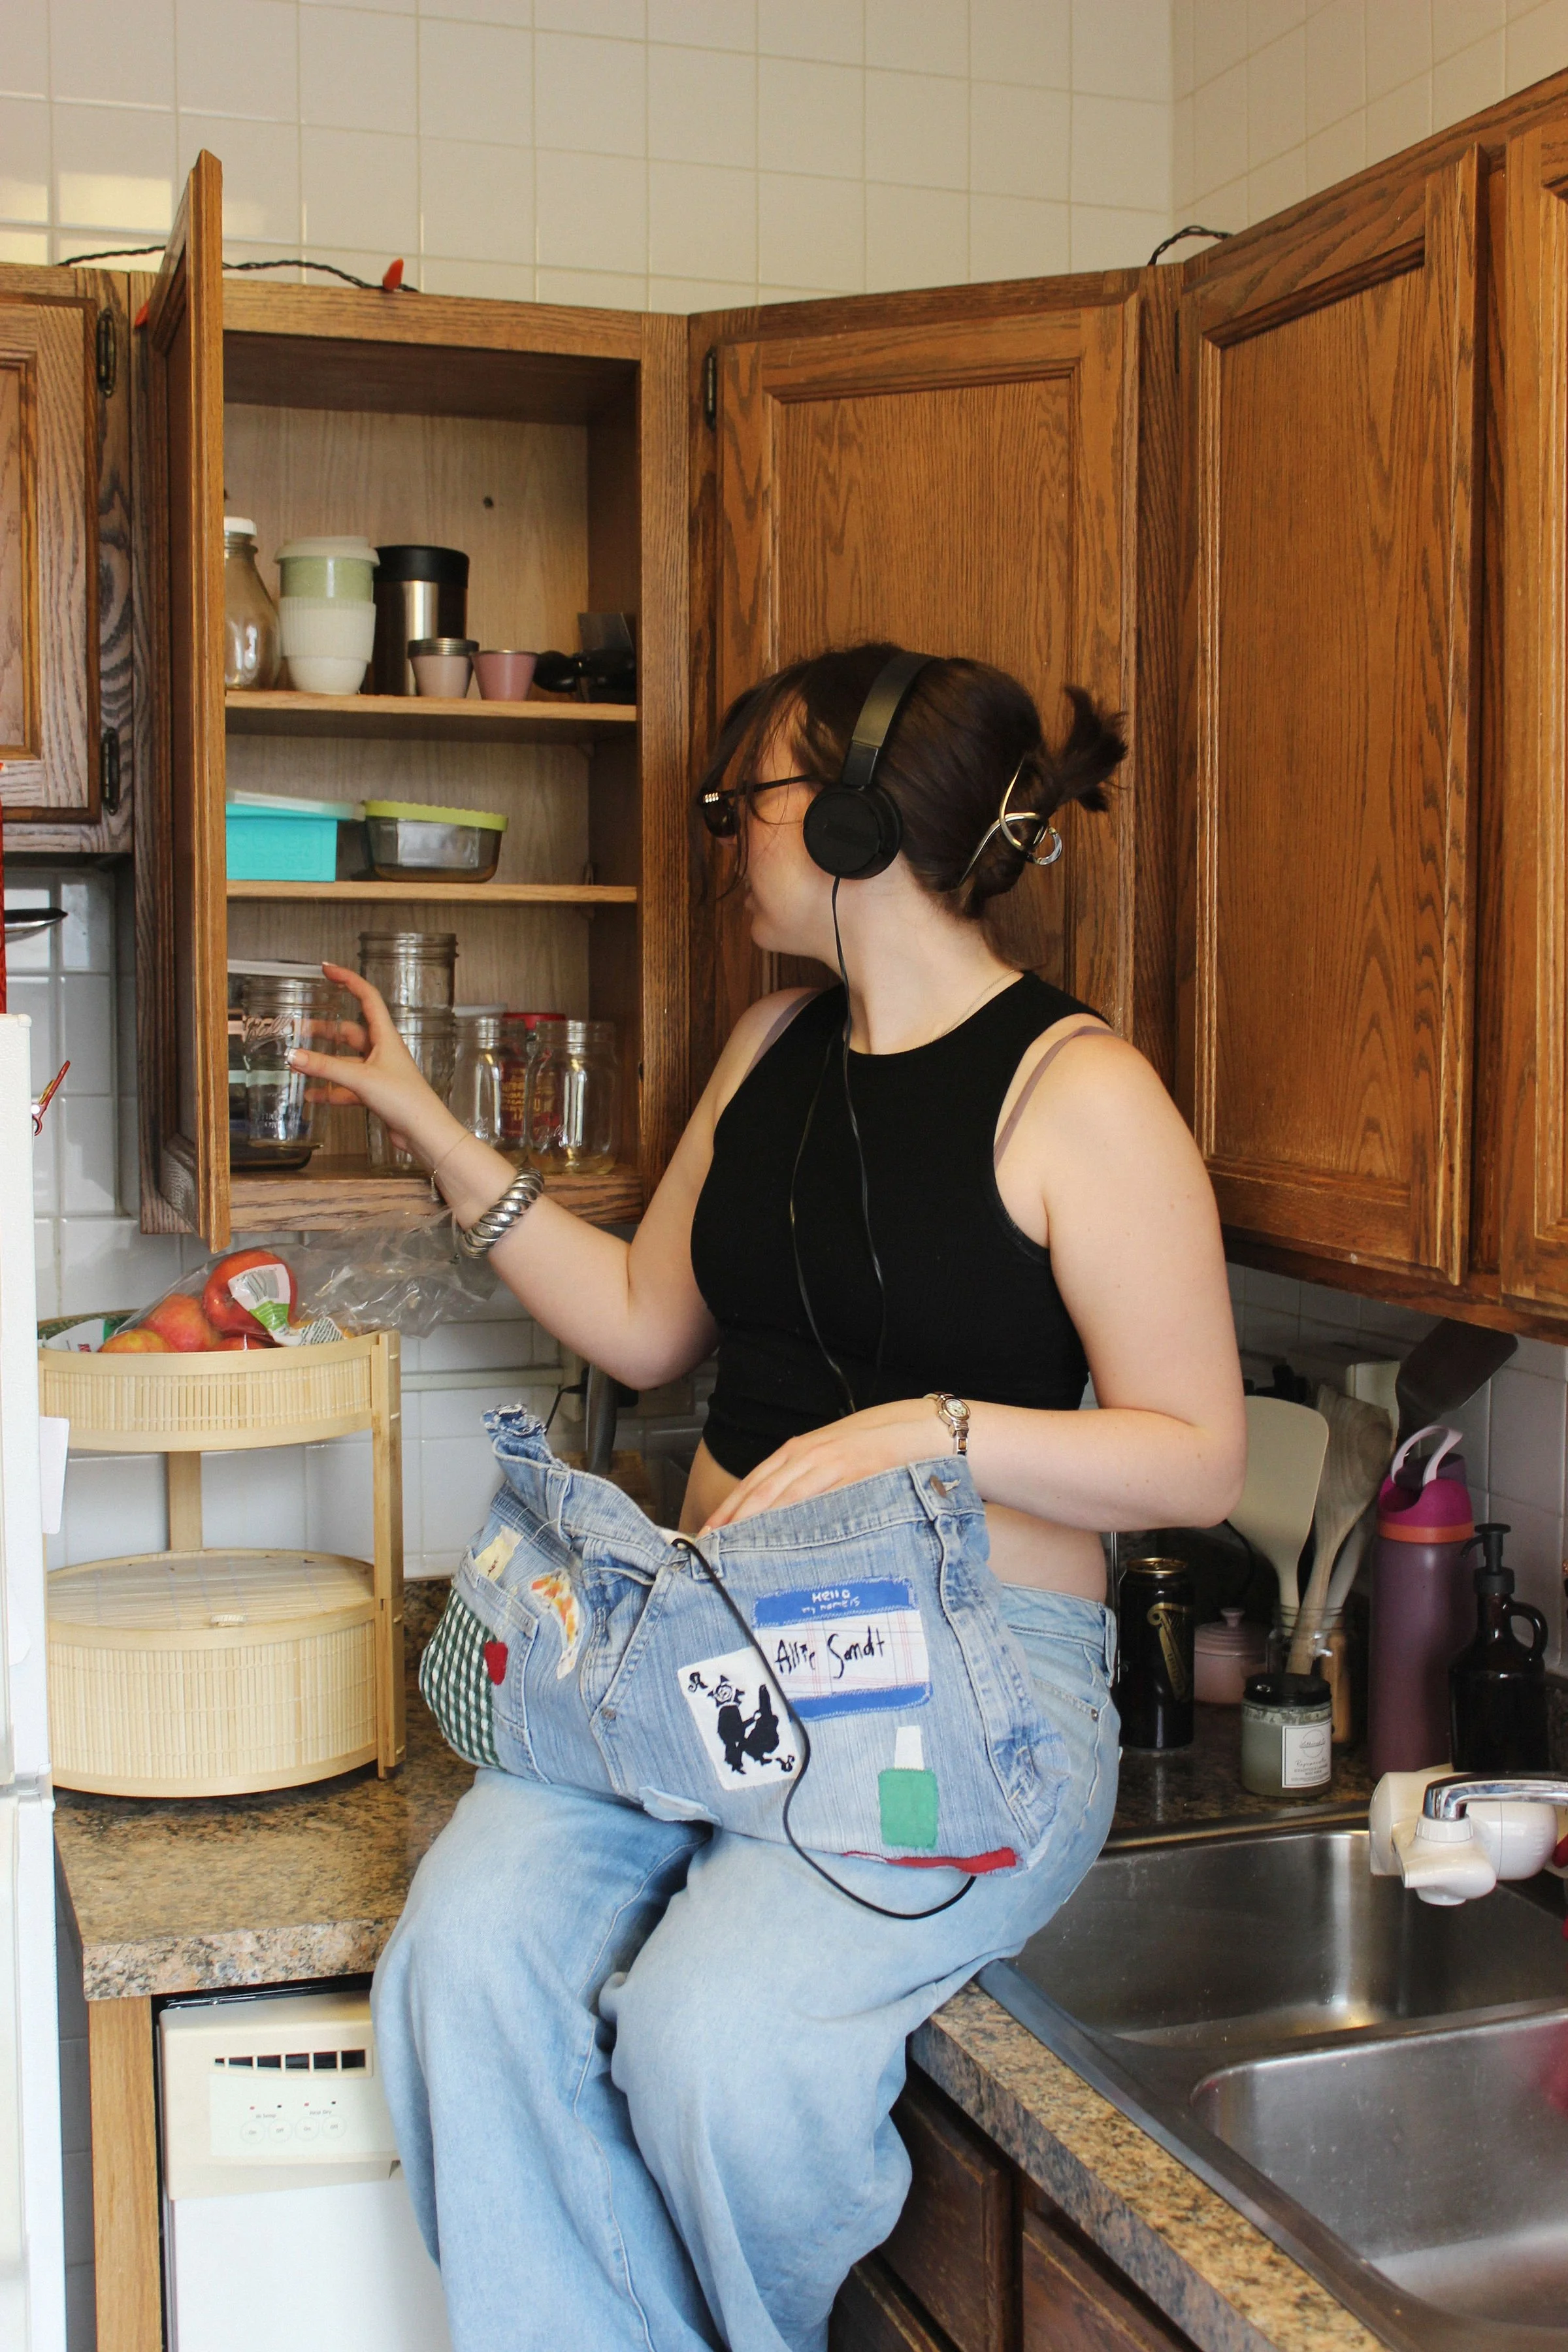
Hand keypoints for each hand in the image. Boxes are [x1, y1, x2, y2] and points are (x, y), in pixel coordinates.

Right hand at [287, 965, 466, 1170]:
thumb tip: (295, 1056)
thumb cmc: (407, 1100)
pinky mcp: (375, 1093)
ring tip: (298, 1061)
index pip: (366, 997)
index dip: (348, 980)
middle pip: (350, 1031)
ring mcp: (378, 1072)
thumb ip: (325, 1067)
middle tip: (301, 1026)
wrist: (424, 1132)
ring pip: (345, 1060)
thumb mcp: (361, 1079)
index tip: (327, 969)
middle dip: (324, 1029)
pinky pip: (346, 1086)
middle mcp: (382, 1051)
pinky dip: (329, 1089)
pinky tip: (313, 1094)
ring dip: (323, 1061)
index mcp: (385, 1036)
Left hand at [700, 1399, 949, 1530]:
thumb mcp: (832, 1460)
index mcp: (798, 1451)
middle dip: (732, 1520)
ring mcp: (828, 1462)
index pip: (754, 1483)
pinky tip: (782, 1536)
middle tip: (711, 1547)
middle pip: (759, 1491)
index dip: (728, 1509)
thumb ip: (806, 1482)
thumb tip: (782, 1518)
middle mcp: (807, 1454)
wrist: (918, 1429)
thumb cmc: (874, 1447)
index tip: (708, 1533)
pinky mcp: (851, 1472)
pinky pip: (819, 1498)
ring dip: (756, 1522)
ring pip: (782, 1496)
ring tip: (735, 1547)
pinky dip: (797, 1517)